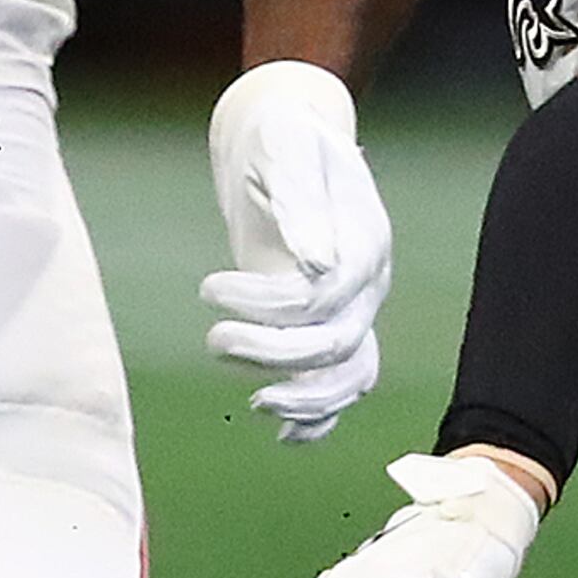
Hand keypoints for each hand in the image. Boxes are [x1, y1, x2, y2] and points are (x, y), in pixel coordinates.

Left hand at [202, 61, 395, 443]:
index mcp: (364, 240)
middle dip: (273, 352)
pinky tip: (284, 436)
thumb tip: (313, 264)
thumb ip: (299, 200)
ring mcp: (353, 308)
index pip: (325, 294)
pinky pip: (343, 386)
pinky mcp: (328, 325)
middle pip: (336, 342)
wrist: (284, 145)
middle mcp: (367, 283)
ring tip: (254, 404)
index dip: (268, 304)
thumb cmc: (281, 140)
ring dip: (304, 399)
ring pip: (349, 375)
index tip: (210, 287)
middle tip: (215, 339)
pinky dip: (320, 418)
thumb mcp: (284, 150)